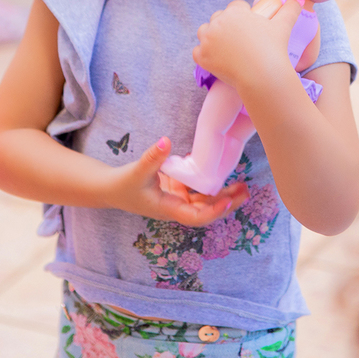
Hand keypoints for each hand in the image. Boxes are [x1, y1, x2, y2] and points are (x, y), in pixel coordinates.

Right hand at [105, 137, 248, 225]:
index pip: (195, 216)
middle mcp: (177, 207)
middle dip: (227, 203)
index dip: (213, 211)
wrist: (111, 189)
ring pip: (206, 200)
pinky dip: (212, 184)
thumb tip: (165, 141)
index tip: (227, 201)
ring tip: (243, 186)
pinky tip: (224, 173)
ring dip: (224, 195)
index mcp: (169, 209)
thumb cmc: (123, 184)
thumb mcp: (137, 171)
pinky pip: (200, 189)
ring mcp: (179, 199)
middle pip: (207, 210)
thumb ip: (152, 157)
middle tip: (246, 192)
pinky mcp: (179, 190)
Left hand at [193, 0, 303, 90]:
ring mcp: (207, 40)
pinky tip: (215, 58)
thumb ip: (290, 9)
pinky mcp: (201, 57)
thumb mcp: (283, 26)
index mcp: (235, 12)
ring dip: (211, 37)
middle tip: (238, 39)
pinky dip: (204, 55)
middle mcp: (217, 22)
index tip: (249, 25)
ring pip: (204, 32)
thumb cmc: (273, 48)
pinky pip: (197, 51)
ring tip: (224, 46)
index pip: (235, 7)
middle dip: (225, 25)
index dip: (242, 14)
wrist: (262, 75)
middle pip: (218, 18)